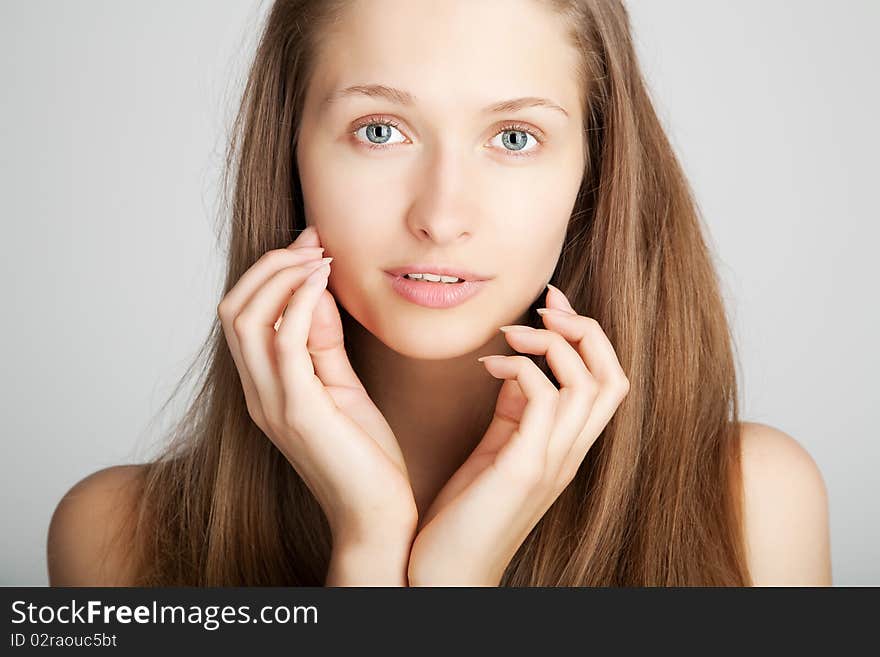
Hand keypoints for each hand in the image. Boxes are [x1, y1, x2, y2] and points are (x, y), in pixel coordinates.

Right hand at [217, 226, 417, 552]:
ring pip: (247, 319)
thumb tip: (314, 292)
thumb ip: (322, 344)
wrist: (376, 516)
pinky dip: (298, 300)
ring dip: (282, 275)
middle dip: (270, 264)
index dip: (270, 272)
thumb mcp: (341, 387)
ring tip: (319, 255)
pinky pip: (284, 341)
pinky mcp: (298, 412)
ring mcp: (273, 404)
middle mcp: (257, 394)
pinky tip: (324, 281)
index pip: (242, 317)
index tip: (310, 244)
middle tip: (313, 242)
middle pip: (234, 309)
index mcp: (264, 389)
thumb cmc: (364, 456)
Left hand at [407, 284, 629, 585]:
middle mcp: (572, 455)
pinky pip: (545, 400)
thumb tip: (515, 366)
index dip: (587, 335)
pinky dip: (518, 369)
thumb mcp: (497, 450)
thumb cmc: (466, 514)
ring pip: (590, 383)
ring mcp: (553, 463)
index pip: (608, 381)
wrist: (447, 574)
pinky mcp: (525, 469)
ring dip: (551, 343)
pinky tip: (486, 368)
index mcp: (568, 448)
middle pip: (614, 376)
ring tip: (512, 334)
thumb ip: (515, 411)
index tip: (550, 306)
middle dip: (585, 329)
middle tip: (543, 308)